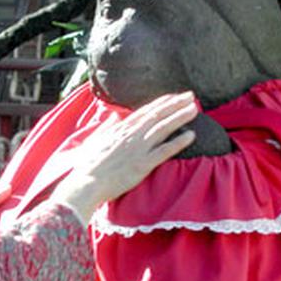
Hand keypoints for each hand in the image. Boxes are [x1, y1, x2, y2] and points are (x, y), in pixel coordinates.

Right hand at [50, 92, 197, 221]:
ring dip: (180, 117)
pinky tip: (191, 135)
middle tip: (191, 96)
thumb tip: (112, 116)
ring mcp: (138, 149)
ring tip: (194, 109)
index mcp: (120, 129)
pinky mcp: (142, 164)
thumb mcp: (94, 140)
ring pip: (163, 128)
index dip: (161, 103)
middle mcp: (131, 135)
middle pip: (157, 115)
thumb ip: (106, 127)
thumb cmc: (87, 165)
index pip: (145, 111)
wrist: (86, 183)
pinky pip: (164, 151)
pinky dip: (178, 142)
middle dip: (175, 104)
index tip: (174, 97)